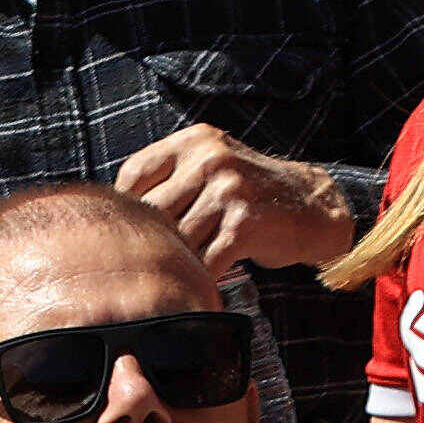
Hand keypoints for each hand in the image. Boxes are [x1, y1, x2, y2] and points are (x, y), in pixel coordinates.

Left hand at [112, 126, 355, 271]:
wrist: (314, 207)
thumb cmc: (248, 195)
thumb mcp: (211, 167)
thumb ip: (167, 179)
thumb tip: (109, 216)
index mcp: (196, 141)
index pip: (134, 177)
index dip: (133, 210)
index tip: (143, 229)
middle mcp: (212, 158)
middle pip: (152, 212)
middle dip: (155, 240)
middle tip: (155, 260)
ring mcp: (229, 190)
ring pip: (176, 240)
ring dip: (179, 261)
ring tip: (183, 270)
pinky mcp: (245, 224)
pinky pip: (204, 261)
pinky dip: (200, 277)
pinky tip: (204, 281)